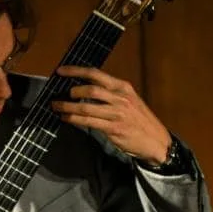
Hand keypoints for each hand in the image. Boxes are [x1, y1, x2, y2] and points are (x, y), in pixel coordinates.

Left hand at [51, 65, 171, 163]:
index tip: (60, 71)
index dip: (75, 71)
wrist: (156, 141)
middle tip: (58, 95)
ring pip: (85, 107)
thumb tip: (85, 90)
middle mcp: (120, 97)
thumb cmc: (140, 120)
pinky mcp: (113, 128)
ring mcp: (117, 113)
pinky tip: (65, 119)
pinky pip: (88, 122)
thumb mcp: (129, 100)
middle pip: (89, 89)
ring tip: (56, 106)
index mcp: (123, 87)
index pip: (95, 74)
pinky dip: (73, 120)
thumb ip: (111, 94)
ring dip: (67, 107)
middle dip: (70, 91)